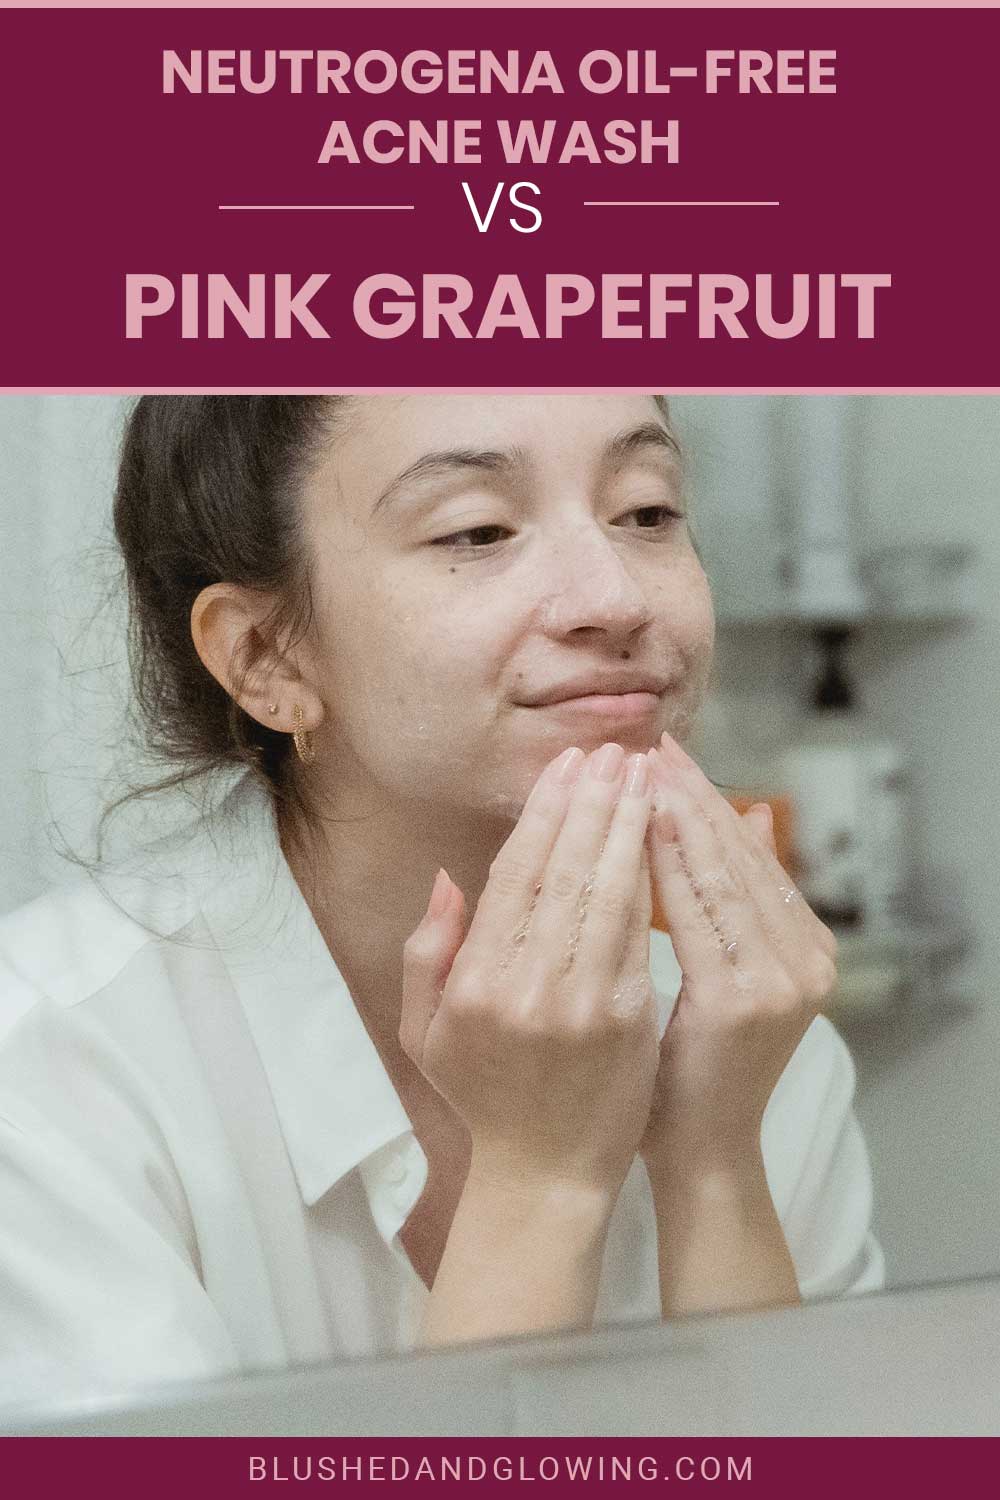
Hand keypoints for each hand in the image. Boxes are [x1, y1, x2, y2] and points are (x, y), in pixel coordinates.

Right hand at [399, 743, 659, 1202]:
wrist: (546, 1174)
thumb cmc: (485, 1095)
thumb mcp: (427, 1031)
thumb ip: (429, 951)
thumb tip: (450, 878)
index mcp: (474, 982)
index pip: (514, 874)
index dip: (544, 813)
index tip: (566, 766)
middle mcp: (525, 986)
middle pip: (565, 871)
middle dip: (592, 802)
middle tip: (613, 751)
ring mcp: (581, 1003)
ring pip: (607, 893)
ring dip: (628, 827)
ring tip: (644, 776)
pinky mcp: (628, 1019)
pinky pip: (639, 932)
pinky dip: (650, 879)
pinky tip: (660, 839)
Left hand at [640, 731, 838, 1183]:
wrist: (700, 1150)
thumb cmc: (694, 1063)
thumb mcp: (726, 971)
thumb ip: (737, 899)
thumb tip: (752, 813)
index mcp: (805, 947)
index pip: (748, 853)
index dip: (706, 799)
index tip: (662, 754)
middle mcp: (805, 957)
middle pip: (738, 854)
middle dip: (689, 794)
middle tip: (649, 745)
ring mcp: (780, 979)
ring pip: (719, 874)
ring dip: (676, 815)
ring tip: (639, 768)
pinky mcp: (743, 1000)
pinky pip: (696, 913)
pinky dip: (666, 864)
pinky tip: (636, 827)